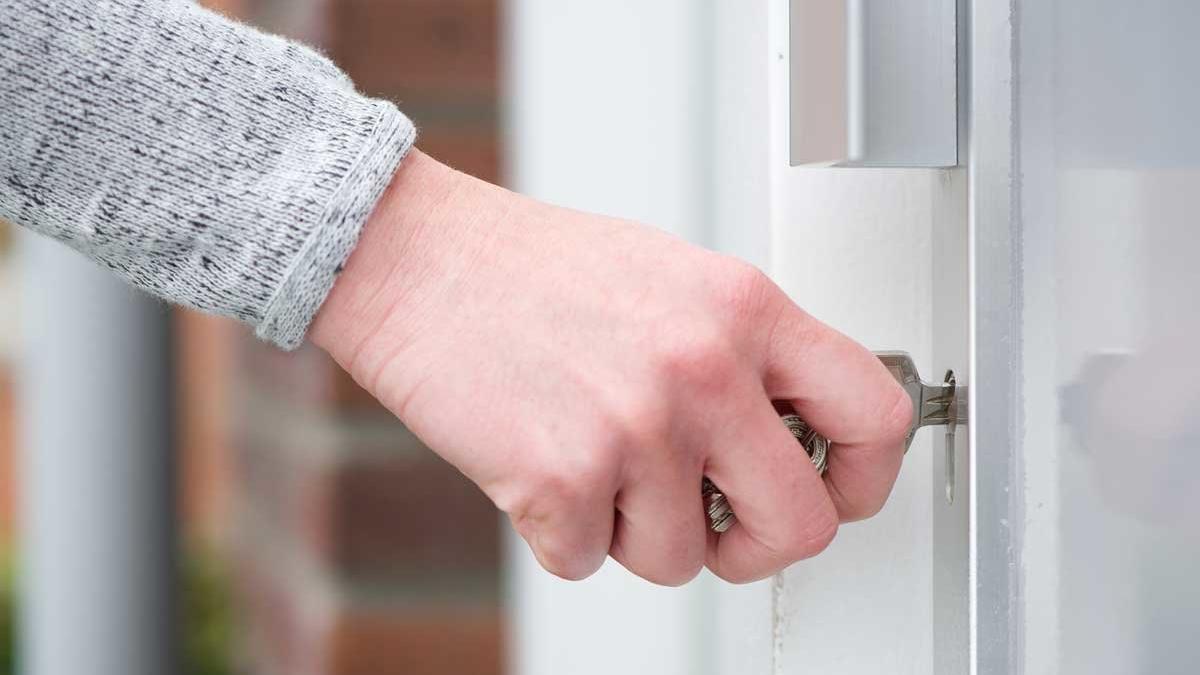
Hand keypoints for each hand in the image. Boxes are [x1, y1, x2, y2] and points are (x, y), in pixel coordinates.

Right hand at [310, 150, 911, 584]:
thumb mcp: (676, 279)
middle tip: (721, 527)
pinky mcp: (561, 479)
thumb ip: (747, 354)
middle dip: (758, 546)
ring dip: (636, 532)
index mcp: (745, 309)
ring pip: (681, 560)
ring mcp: (636, 428)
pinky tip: (542, 464)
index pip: (874, 416)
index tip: (839, 491)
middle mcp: (703, 369)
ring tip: (595, 462)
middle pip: (801, 525)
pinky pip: (588, 561)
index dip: (867, 478)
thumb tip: (792, 434)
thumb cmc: (534, 268)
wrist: (419, 262)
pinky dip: (562, 532)